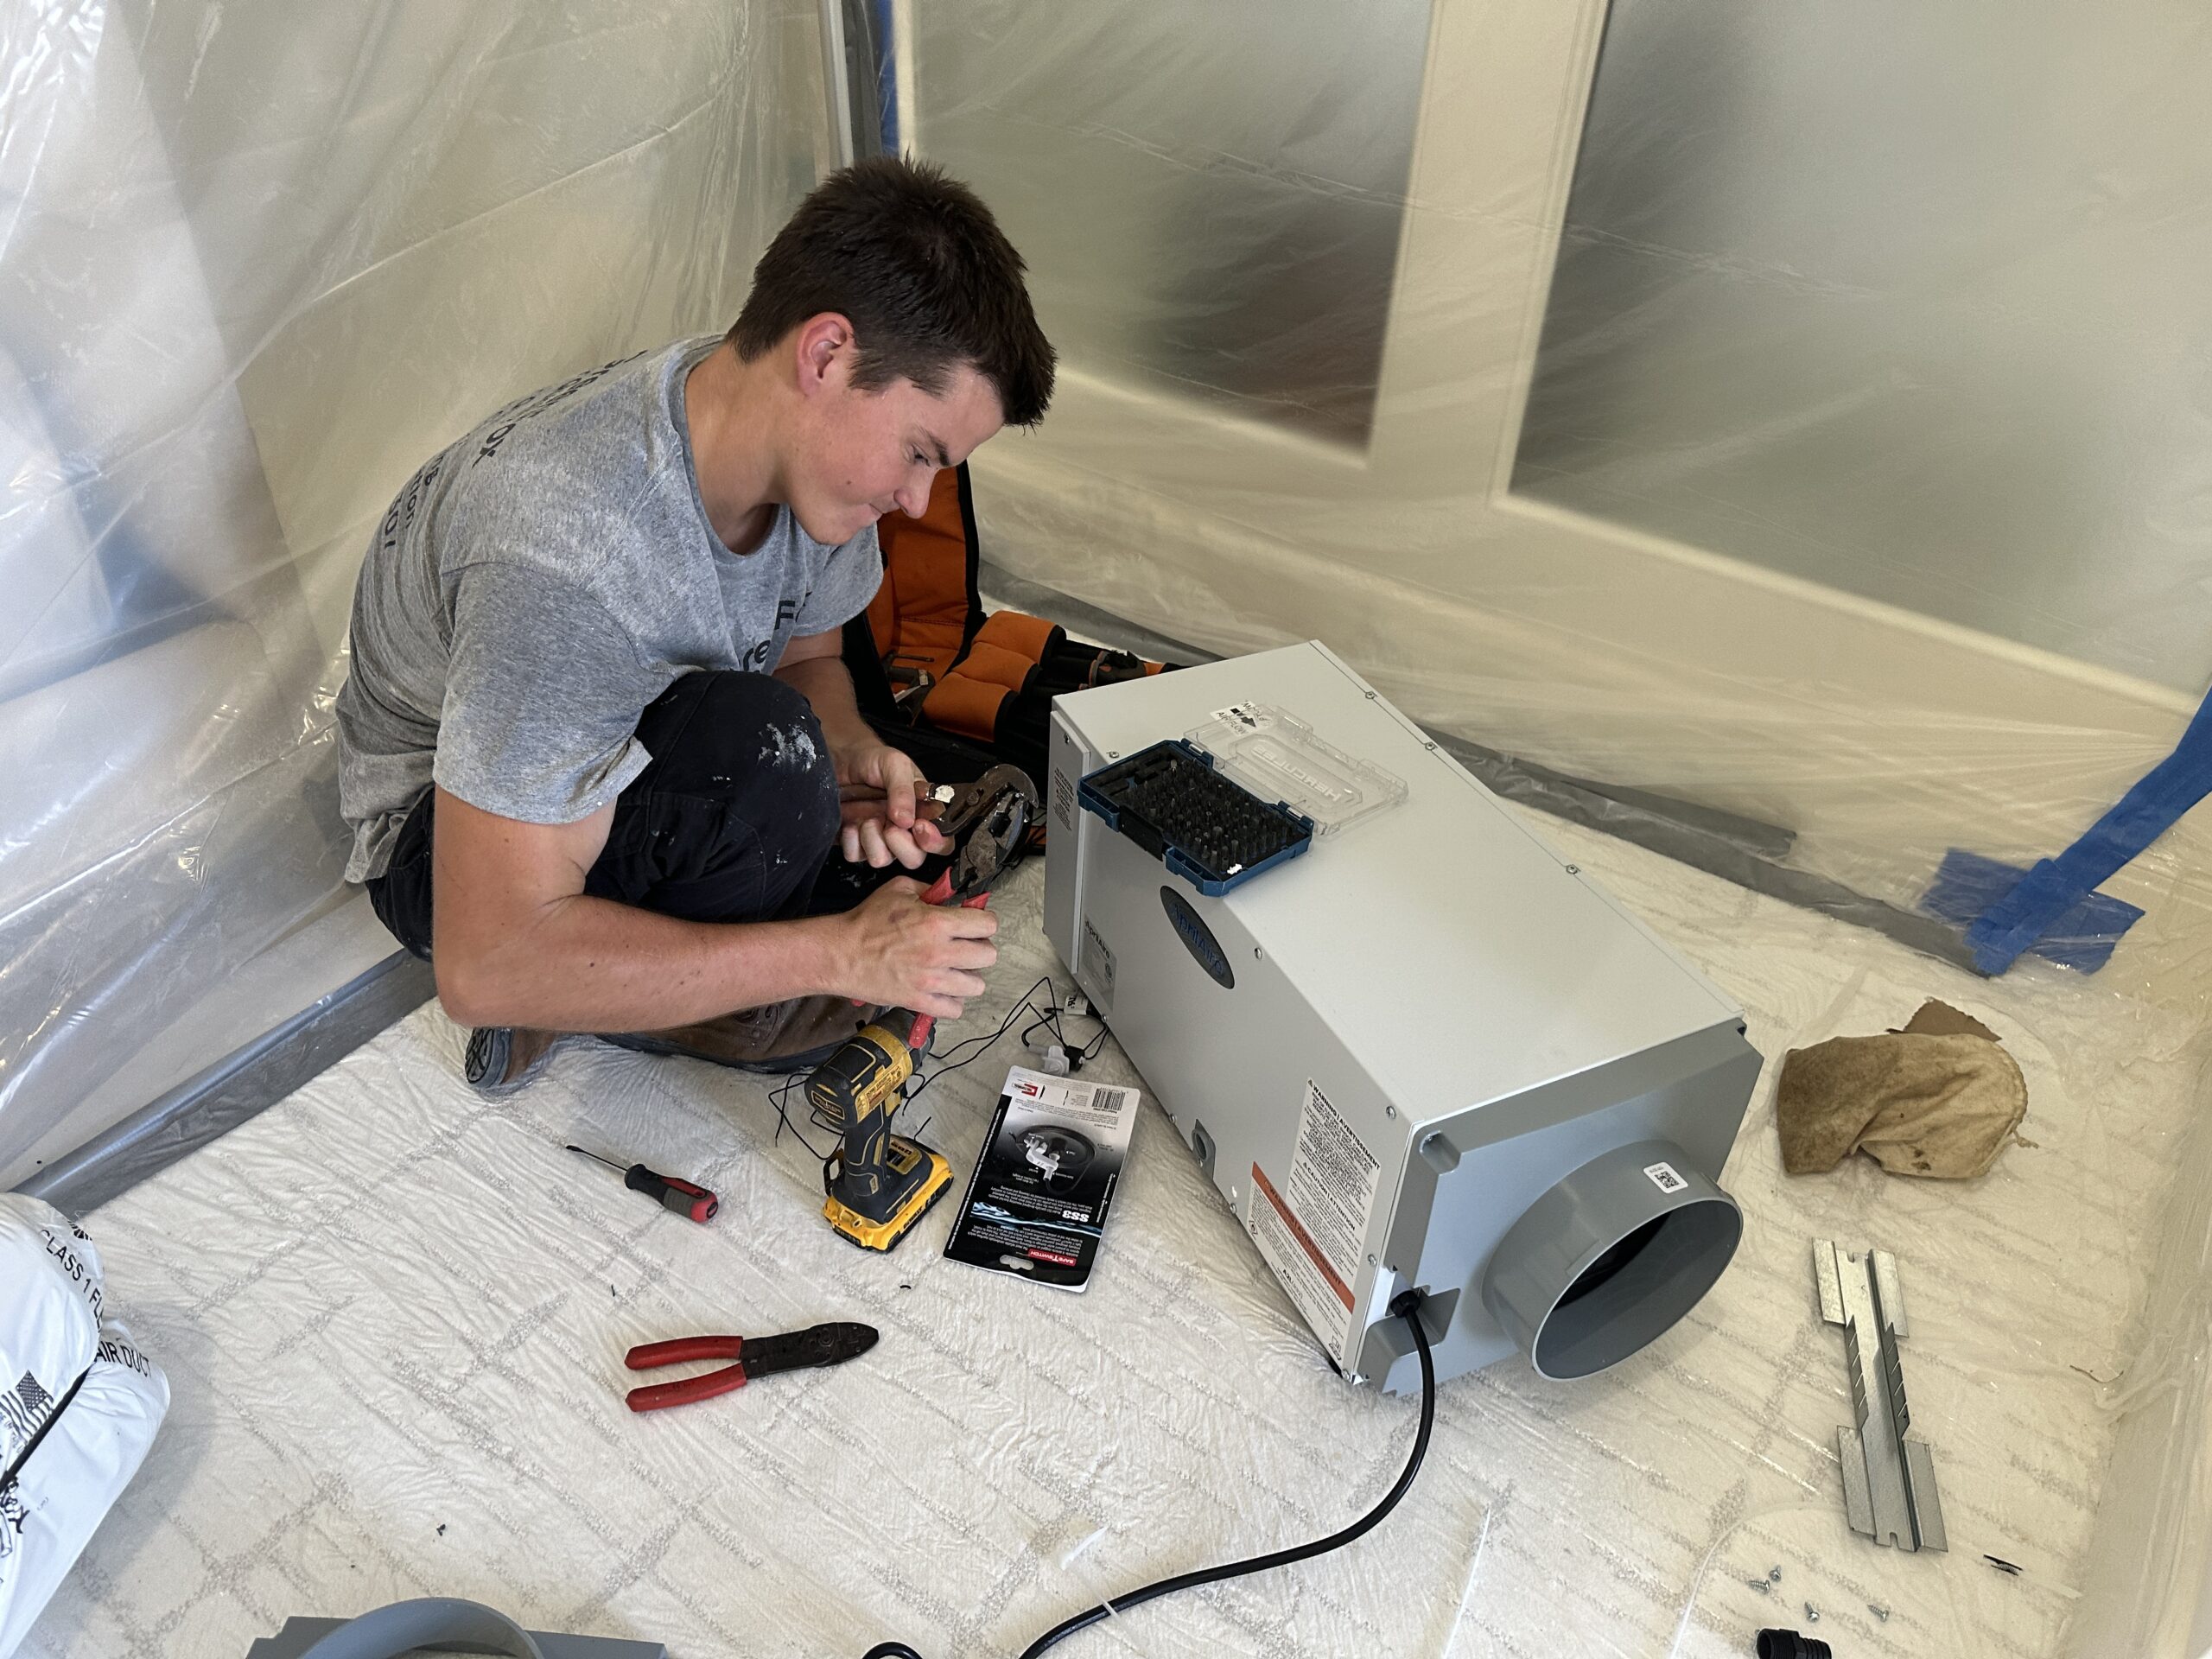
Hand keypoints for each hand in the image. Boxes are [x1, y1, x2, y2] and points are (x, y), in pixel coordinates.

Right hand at [827, 878, 998, 1017]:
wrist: (840, 954)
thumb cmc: (866, 921)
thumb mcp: (898, 890)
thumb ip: (929, 890)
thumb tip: (949, 894)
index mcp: (937, 922)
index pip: (987, 924)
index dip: (984, 922)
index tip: (975, 924)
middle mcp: (939, 953)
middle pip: (988, 956)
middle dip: (980, 949)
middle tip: (965, 947)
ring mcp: (931, 981)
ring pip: (976, 986)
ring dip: (968, 977)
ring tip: (954, 971)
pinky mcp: (919, 1001)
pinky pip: (955, 1009)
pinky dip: (952, 1001)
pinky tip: (943, 991)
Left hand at [834, 741, 950, 868]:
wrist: (841, 759)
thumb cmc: (873, 761)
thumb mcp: (894, 763)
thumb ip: (904, 790)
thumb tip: (907, 820)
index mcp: (923, 814)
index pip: (941, 842)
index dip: (934, 842)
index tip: (918, 827)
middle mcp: (905, 832)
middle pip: (914, 859)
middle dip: (901, 845)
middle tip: (890, 825)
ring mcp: (880, 840)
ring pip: (882, 860)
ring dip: (872, 838)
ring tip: (867, 816)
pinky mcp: (857, 845)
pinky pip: (856, 855)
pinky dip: (851, 838)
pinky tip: (852, 820)